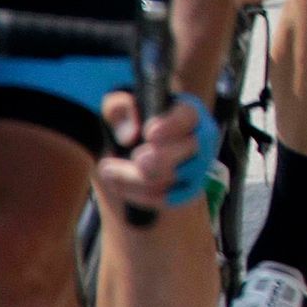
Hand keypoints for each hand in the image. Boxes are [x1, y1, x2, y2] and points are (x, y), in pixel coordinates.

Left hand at [98, 93, 216, 211]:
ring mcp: (195, 169)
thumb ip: (121, 109)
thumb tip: (130, 136)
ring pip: (173, 178)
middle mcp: (199, 141)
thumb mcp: (118, 107)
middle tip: (137, 158)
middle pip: (190, 150)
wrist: (132, 151)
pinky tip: (115, 184)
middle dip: (163, 157)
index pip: (189, 116)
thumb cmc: (130, 121)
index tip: (150, 134)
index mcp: (188, 113)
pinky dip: (138, 194)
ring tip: (107, 170)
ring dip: (135, 177)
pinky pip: (166, 199)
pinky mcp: (185, 192)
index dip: (173, 125)